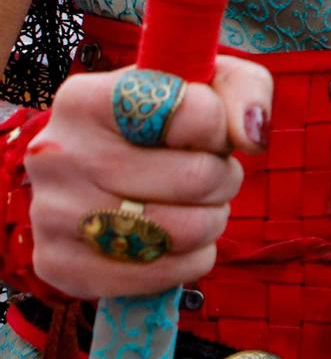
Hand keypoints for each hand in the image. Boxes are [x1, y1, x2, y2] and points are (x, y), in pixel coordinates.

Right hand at [27, 58, 272, 299]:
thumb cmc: (163, 122)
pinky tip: (176, 241)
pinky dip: (190, 260)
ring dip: (211, 220)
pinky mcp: (59, 265)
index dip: (220, 129)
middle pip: (196, 178)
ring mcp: (51, 213)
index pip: (196, 114)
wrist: (95, 172)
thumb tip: (251, 137)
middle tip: (210, 175)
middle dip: (223, 178)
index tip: (207, 133)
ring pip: (185, 231)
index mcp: (85, 98)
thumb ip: (244, 90)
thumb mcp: (208, 83)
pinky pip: (163, 275)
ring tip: (194, 206)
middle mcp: (57, 153)